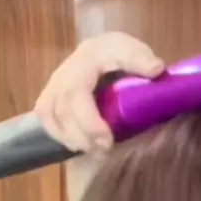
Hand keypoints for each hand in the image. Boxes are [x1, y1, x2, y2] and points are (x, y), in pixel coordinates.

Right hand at [35, 33, 163, 152]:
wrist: (104, 50)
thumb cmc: (122, 54)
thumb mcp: (134, 50)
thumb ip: (142, 59)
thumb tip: (155, 69)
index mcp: (86, 59)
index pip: (77, 92)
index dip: (89, 121)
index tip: (107, 140)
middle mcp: (64, 72)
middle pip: (62, 109)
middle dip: (82, 134)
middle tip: (105, 149)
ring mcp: (53, 84)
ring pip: (49, 115)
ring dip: (71, 137)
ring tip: (95, 150)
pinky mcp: (48, 95)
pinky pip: (45, 117)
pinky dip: (60, 134)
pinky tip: (79, 144)